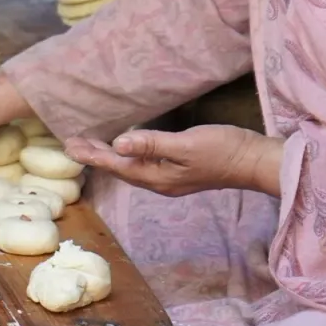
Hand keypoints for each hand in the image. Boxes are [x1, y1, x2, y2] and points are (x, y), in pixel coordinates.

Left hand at [63, 126, 284, 198]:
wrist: (255, 161)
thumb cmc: (223, 150)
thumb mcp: (186, 145)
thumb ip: (152, 144)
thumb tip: (119, 144)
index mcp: (158, 177)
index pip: (117, 165)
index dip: (93, 155)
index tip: (70, 145)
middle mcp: (159, 182)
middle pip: (120, 169)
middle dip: (95, 156)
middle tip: (71, 143)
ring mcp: (170, 178)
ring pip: (131, 168)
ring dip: (109, 156)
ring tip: (89, 146)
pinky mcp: (179, 171)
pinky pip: (143, 165)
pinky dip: (127, 155)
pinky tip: (125, 149)